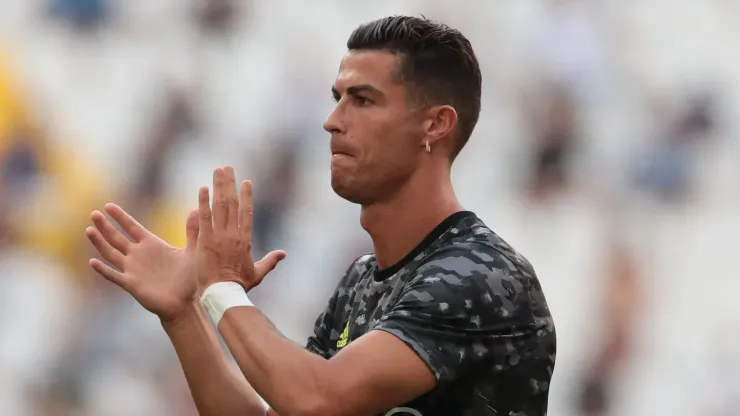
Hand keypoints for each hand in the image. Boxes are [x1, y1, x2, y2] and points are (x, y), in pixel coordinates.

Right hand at [86, 203, 199, 321]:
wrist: (185, 302)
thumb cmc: (189, 277)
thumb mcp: (192, 251)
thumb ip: (192, 231)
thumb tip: (196, 209)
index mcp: (151, 244)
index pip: (132, 227)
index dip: (120, 217)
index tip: (108, 206)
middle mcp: (139, 255)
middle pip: (117, 237)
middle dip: (105, 226)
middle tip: (94, 213)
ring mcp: (133, 269)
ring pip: (111, 253)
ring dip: (100, 242)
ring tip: (89, 230)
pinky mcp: (131, 284)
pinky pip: (114, 275)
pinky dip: (103, 269)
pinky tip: (92, 262)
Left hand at [197, 166, 285, 291]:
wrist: (223, 294)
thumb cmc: (239, 285)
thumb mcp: (258, 273)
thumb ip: (270, 261)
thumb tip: (283, 254)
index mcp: (245, 239)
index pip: (247, 212)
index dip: (247, 195)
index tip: (246, 181)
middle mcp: (233, 234)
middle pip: (232, 203)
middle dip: (229, 183)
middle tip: (226, 168)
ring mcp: (219, 236)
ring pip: (220, 205)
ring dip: (218, 186)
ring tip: (216, 171)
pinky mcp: (205, 240)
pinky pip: (204, 217)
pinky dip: (203, 202)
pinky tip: (203, 188)